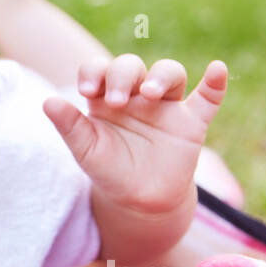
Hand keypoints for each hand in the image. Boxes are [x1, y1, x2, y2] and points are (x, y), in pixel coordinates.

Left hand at [43, 54, 227, 216]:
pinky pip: (208, 98)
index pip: (100, 69)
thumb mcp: (85, 150)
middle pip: (133, 66)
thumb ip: (69, 126)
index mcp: (106, 96)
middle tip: (117, 101)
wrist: (139, 200)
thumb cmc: (109, 169)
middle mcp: (137, 94)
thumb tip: (47, 102)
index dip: (94, 71)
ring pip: (169, 73)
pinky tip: (218, 70)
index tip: (87, 90)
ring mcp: (166, 106)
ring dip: (161, 76)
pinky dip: (215, 84)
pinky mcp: (191, 122)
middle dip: (124, 76)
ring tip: (151, 93)